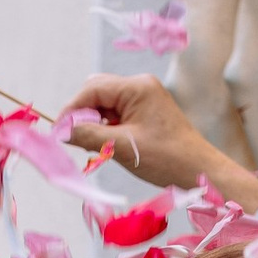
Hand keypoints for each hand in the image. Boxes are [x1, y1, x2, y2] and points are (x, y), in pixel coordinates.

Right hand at [60, 74, 249, 201]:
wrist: (200, 171)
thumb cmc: (166, 158)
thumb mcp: (123, 148)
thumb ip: (88, 136)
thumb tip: (61, 131)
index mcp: (137, 87)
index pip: (92, 90)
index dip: (72, 110)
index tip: (58, 132)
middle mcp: (140, 86)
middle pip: (96, 92)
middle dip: (83, 115)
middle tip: (77, 141)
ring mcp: (144, 97)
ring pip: (105, 104)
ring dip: (94, 123)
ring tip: (97, 147)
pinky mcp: (146, 111)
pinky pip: (116, 113)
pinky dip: (107, 128)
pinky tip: (109, 146)